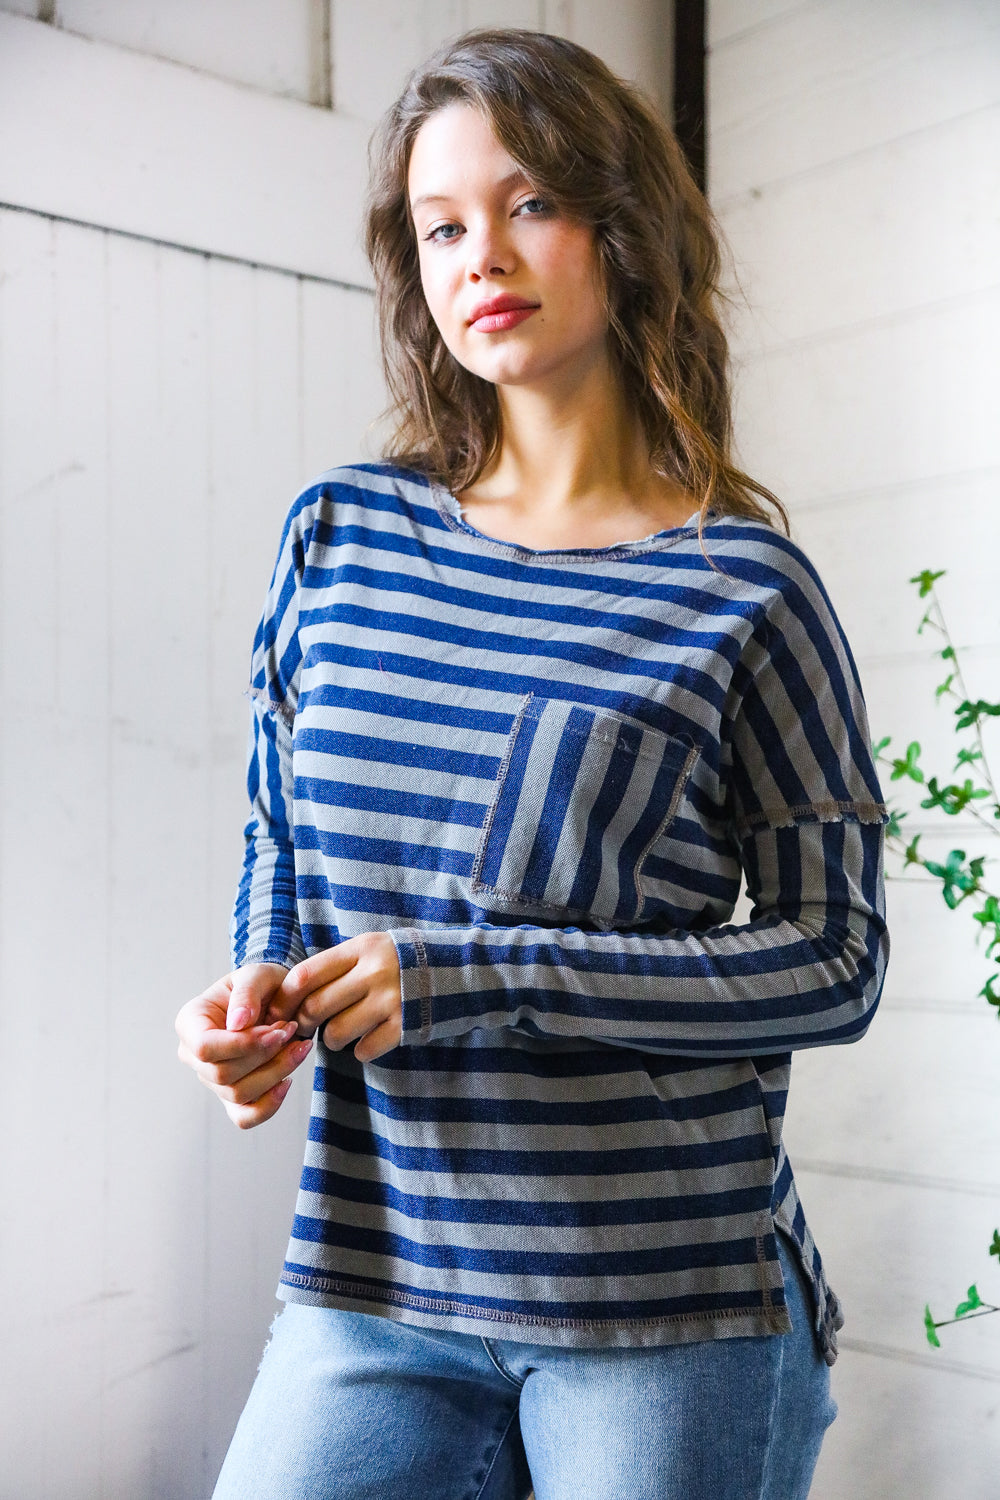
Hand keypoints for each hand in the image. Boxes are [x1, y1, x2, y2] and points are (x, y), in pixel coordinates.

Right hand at [175, 963, 314, 1128]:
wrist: (277, 997)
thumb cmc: (262, 984)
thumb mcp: (256, 974)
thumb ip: (247, 993)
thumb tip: (237, 1023)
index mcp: (190, 1022)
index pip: (204, 1048)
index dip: (242, 1045)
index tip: (277, 1029)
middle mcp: (194, 1055)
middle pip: (223, 1074)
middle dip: (266, 1056)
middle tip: (292, 1030)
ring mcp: (212, 1079)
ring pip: (238, 1094)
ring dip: (276, 1072)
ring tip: (298, 1046)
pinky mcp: (233, 1097)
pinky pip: (245, 1117)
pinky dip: (269, 1104)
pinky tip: (287, 1080)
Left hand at [278, 933, 401, 1062]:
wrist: (459, 971)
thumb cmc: (401, 961)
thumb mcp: (369, 949)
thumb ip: (336, 965)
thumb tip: (291, 994)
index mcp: (361, 948)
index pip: (306, 974)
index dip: (285, 997)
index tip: (279, 1010)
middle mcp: (373, 972)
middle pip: (316, 1006)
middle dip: (303, 1023)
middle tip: (305, 1027)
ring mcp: (390, 1001)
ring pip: (335, 1033)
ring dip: (331, 1039)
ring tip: (340, 1033)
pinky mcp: (404, 1026)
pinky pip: (364, 1050)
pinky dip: (361, 1050)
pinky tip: (368, 1039)